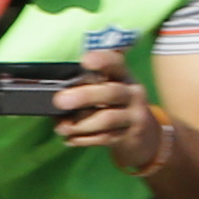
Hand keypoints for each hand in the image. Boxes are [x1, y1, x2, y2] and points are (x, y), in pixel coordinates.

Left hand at [54, 43, 171, 171]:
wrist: (143, 135)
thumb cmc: (115, 106)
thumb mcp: (108, 91)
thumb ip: (86, 89)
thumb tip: (55, 97)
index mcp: (123, 77)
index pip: (116, 64)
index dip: (103, 60)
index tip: (86, 60)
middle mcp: (132, 93)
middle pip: (111, 93)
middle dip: (85, 96)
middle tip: (60, 101)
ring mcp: (133, 115)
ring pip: (108, 119)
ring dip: (81, 124)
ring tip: (61, 127)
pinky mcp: (129, 135)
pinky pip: (105, 138)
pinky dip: (84, 139)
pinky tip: (70, 139)